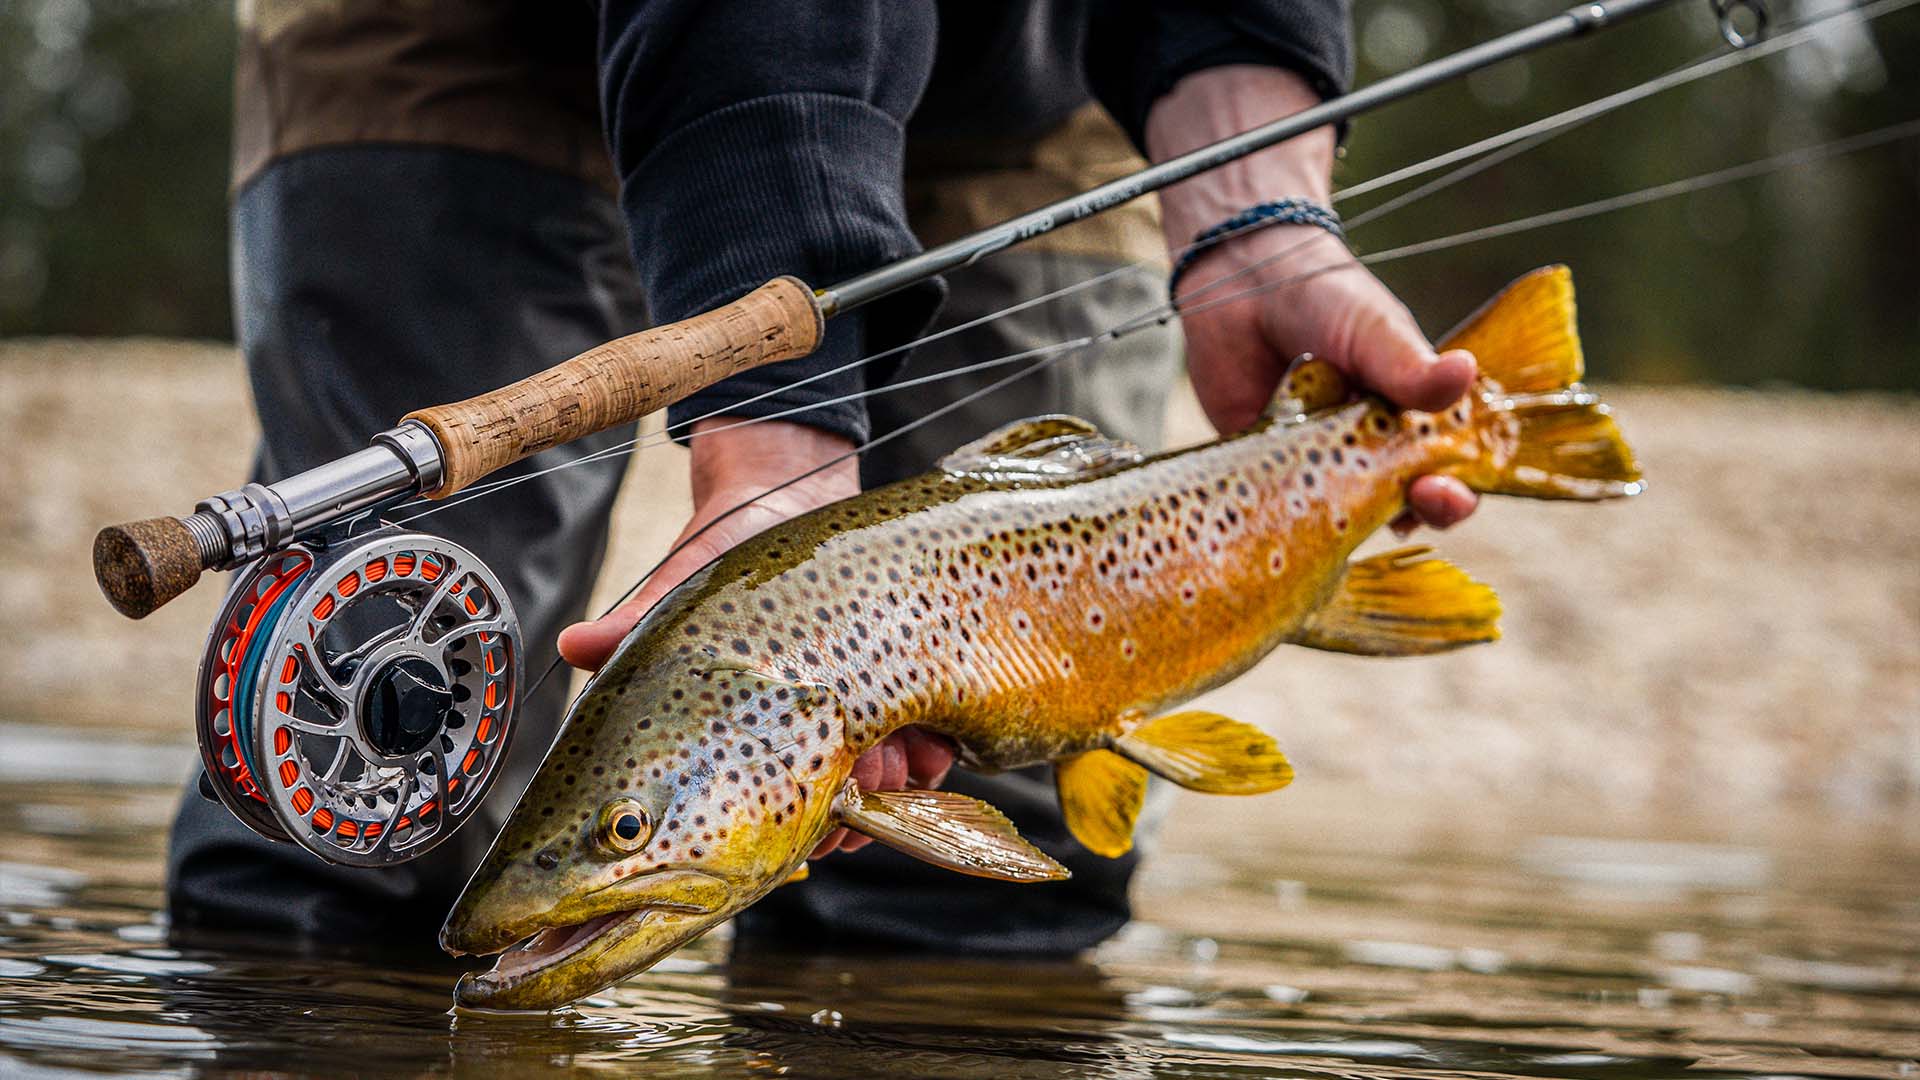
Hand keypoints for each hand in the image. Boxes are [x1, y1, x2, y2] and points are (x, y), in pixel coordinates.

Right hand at [554, 417, 954, 856]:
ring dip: (898, 785)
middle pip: (835, 812)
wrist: (786, 498)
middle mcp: (803, 741)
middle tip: (858, 784)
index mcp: (750, 741)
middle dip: (852, 812)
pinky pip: (935, 748)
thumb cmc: (721, 559)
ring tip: (895, 757)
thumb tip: (573, 645)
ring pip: (887, 788)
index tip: (809, 829)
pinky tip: (934, 738)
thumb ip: (628, 632)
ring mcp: (859, 718)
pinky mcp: (909, 688)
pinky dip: (938, 753)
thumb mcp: (677, 597)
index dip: (795, 833)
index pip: (772, 814)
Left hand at [1146, 65, 1478, 532]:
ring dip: (1345, 523)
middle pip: (1401, 504)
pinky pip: (1279, 509)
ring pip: (1341, 515)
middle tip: (1414, 506)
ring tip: (1344, 514)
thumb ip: (1410, 364)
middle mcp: (1371, 449)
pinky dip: (1283, 521)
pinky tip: (1284, 520)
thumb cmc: (1326, 300)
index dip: (1453, 492)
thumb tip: (1465, 374)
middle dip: (1414, 514)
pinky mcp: (1266, 470)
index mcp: (1412, 419)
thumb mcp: (1374, 329)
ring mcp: (1319, 463)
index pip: (1448, 470)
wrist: (1245, 284)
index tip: (1444, 490)